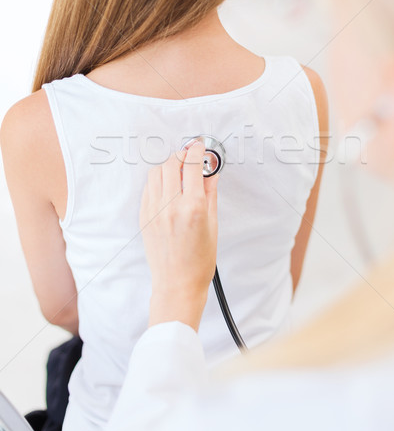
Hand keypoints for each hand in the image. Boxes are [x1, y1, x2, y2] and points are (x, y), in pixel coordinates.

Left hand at [139, 142, 218, 331]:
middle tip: (191, 157)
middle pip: (171, 162)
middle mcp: (171, 206)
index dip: (197, 150)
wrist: (177, 284)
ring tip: (180, 171)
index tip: (201, 146)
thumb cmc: (199, 260)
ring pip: (156, 172)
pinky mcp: (144, 216)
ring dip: (168, 165)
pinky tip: (169, 187)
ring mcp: (154, 211)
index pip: (192, 164)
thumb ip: (210, 193)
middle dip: (182, 154)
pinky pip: (148, 187)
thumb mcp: (213, 224)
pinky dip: (159, 181)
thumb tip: (211, 172)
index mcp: (193, 207)